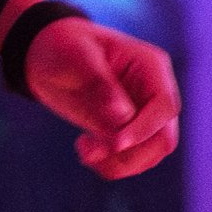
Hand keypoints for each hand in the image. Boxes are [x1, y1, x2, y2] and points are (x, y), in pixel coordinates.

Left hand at [21, 13, 180, 179]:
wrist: (47, 54)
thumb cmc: (62, 46)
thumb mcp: (76, 57)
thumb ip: (100, 85)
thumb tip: (123, 116)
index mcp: (151, 67)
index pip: (164, 106)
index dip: (144, 130)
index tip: (114, 144)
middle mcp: (153, 92)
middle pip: (163, 137)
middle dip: (129, 152)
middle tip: (89, 152)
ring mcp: (143, 114)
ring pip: (149, 155)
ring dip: (117, 163)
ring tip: (84, 150)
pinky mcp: (126, 131)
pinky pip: (131, 159)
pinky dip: (110, 165)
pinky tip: (85, 150)